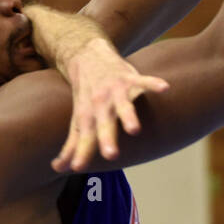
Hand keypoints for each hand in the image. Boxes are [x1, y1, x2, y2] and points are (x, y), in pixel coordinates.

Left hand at [53, 37, 168, 172]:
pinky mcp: (129, 77)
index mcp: (87, 116)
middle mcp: (99, 104)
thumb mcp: (77, 119)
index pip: (84, 137)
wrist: (86, 55)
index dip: (81, 152)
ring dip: (128, 116)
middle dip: (107, 138)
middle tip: (111, 155)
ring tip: (135, 130)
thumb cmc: (85, 95)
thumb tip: (58, 168)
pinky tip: (165, 88)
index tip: (77, 168)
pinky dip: (153, 83)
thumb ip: (71, 145)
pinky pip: (143, 80)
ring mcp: (114, 90)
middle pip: (103, 123)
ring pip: (122, 104)